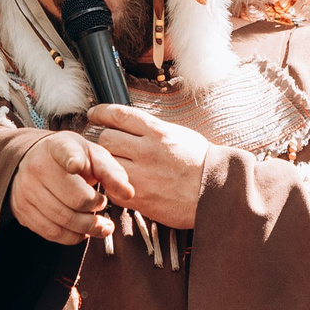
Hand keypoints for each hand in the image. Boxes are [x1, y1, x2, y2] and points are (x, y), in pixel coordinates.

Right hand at [11, 130, 133, 244]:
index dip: (71, 159)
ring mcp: (26, 189)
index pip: (65, 152)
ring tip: (101, 225)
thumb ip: (112, 172)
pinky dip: (72, 237)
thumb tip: (128, 194)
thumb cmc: (72, 159)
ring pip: (63, 219)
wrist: (34, 161)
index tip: (76, 165)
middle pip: (74, 199)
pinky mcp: (23, 210)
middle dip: (95, 208)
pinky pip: (51, 232)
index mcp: (59, 146)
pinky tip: (82, 231)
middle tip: (103, 205)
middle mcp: (38, 166)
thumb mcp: (93, 156)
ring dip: (88, 227)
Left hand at [85, 105, 211, 231]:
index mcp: (158, 132)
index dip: (101, 112)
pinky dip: (112, 185)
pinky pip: (111, 187)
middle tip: (109, 147)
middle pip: (106, 138)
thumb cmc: (200, 163)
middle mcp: (146, 151)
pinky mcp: (138, 197)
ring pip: (105, 162)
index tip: (94, 114)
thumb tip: (127, 125)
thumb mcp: (179, 135)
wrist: (216, 193)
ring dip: (106, 163)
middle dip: (105, 141)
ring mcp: (141, 175)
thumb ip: (152, 130)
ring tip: (114, 165)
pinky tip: (122, 184)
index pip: (119, 115)